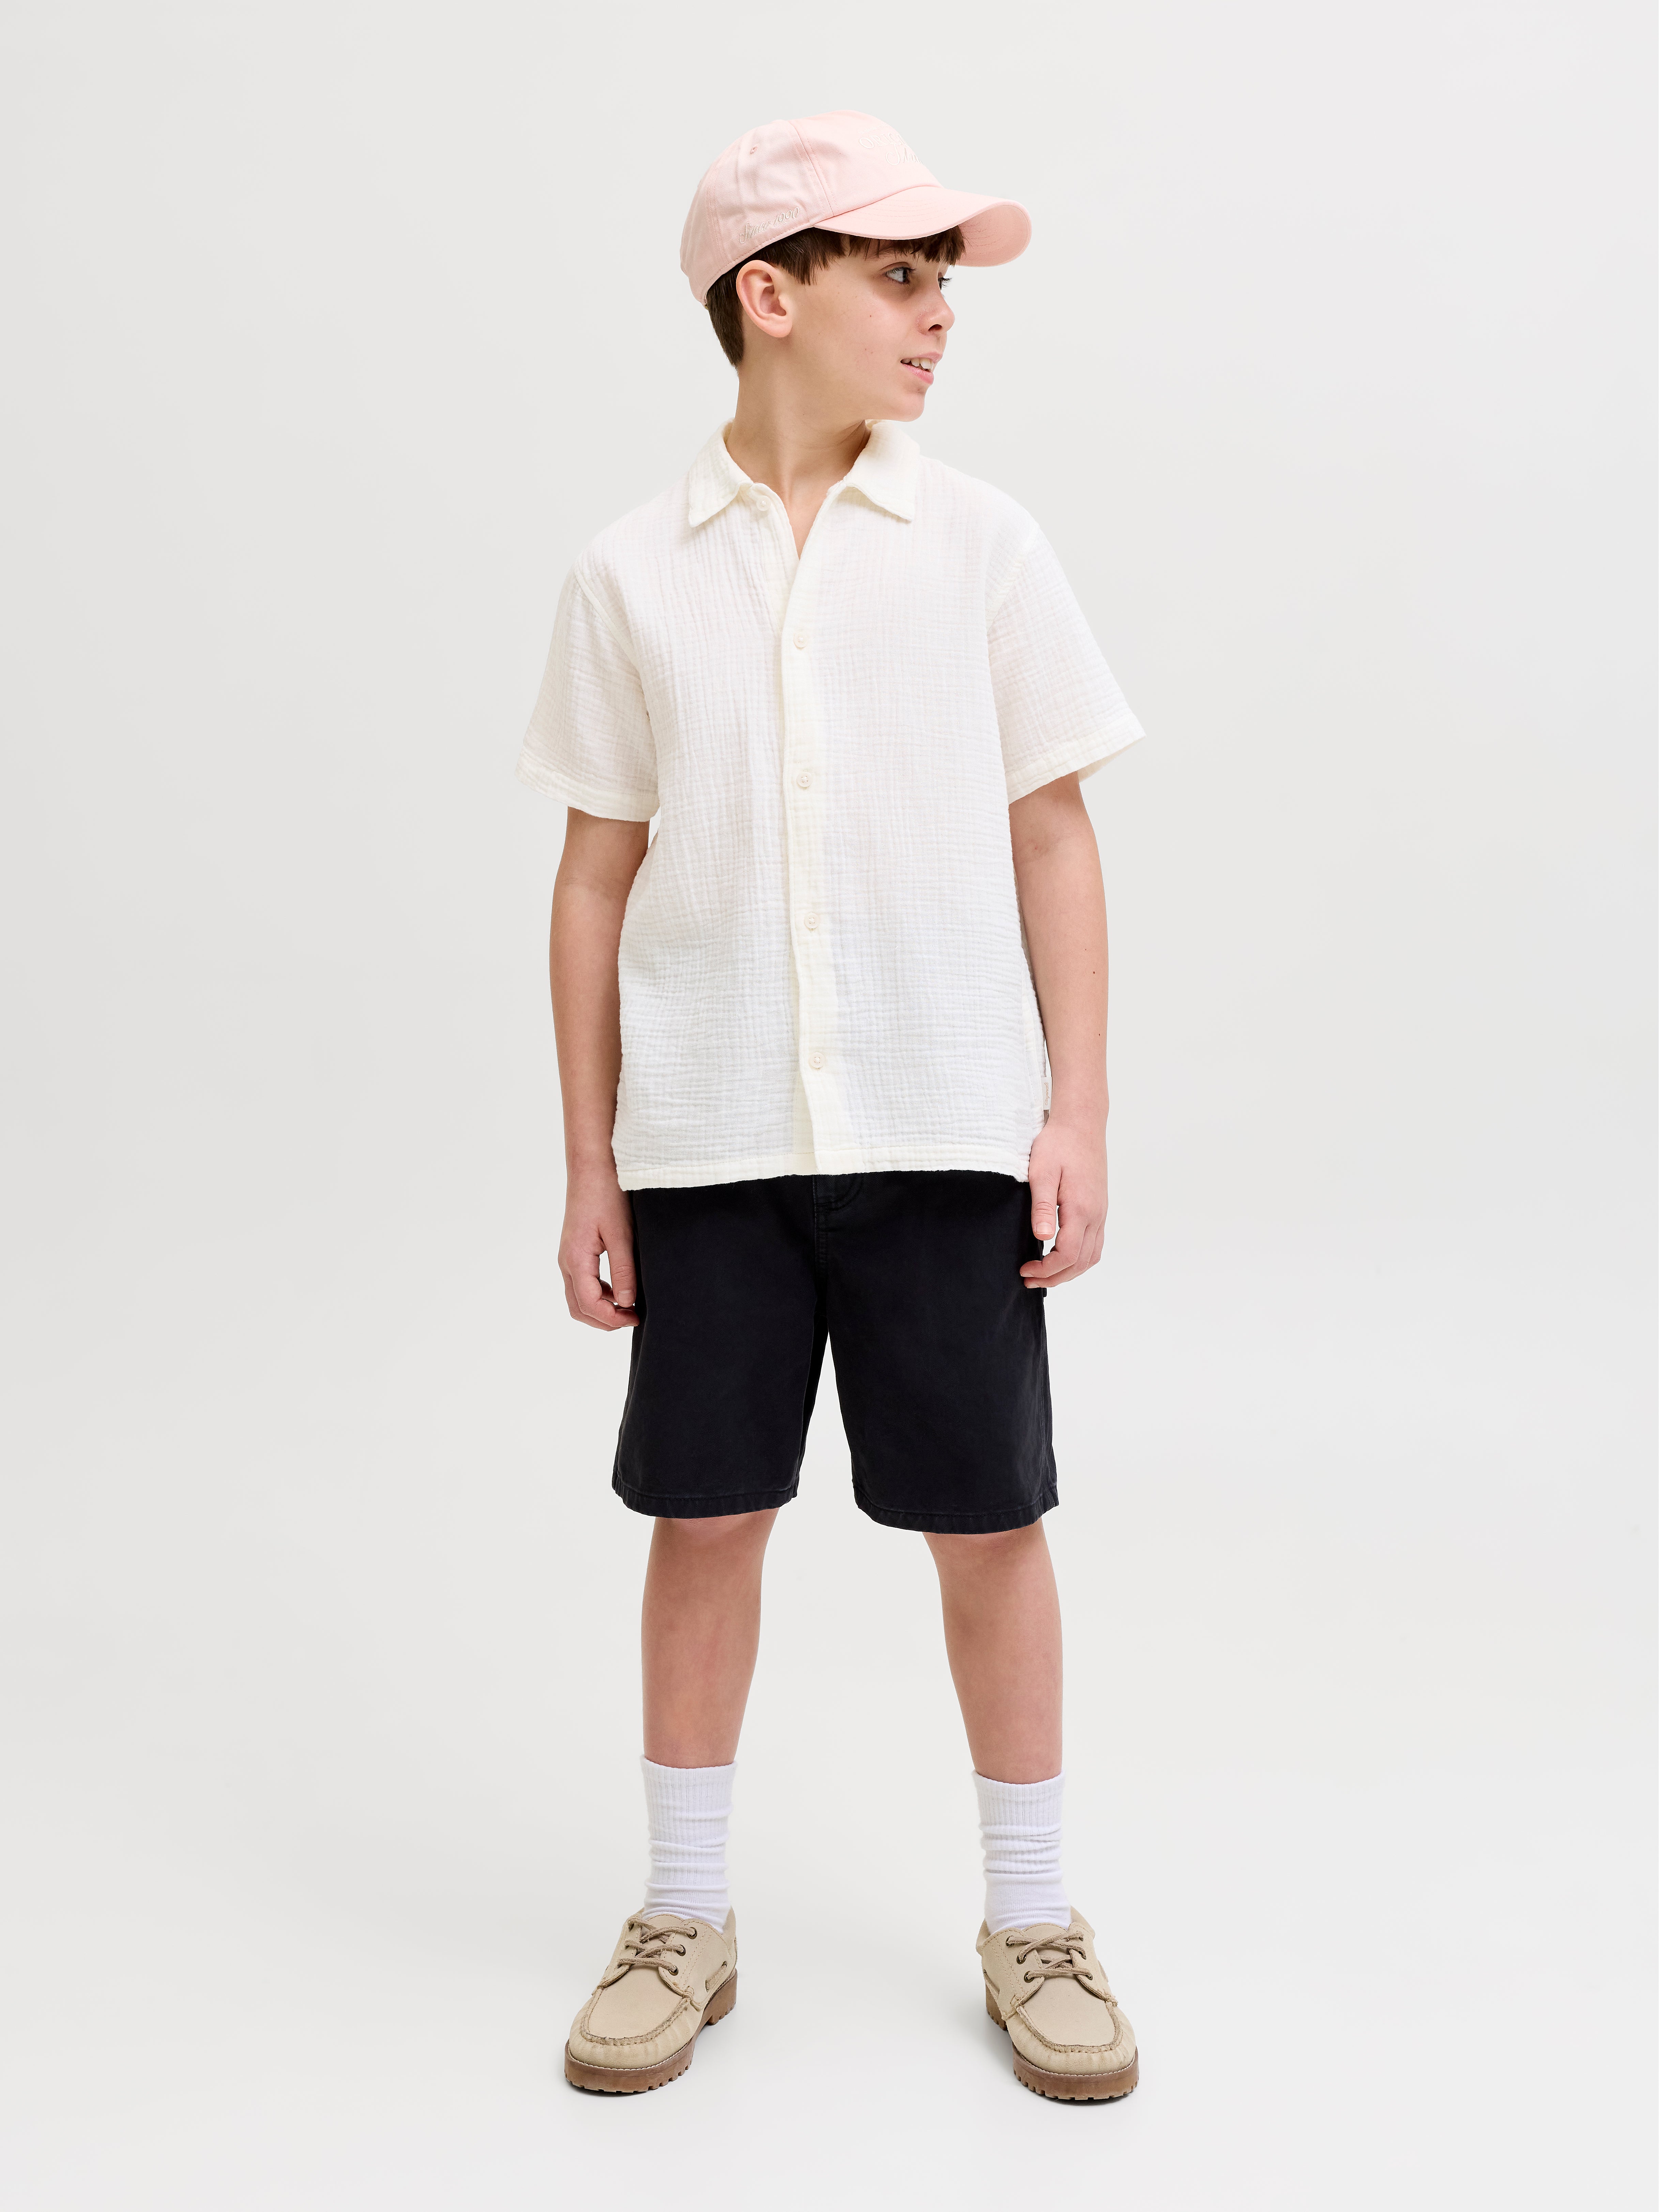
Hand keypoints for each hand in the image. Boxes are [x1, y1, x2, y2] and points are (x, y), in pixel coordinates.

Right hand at [559, 1159, 639, 1329]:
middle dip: (604, 1321)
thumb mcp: (621, 1233)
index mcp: (576, 1259)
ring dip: (601, 1309)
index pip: (589, 1304)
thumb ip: (623, 1270)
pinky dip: (599, 1294)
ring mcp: (568, 1256)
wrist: (591, 1166)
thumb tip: (627, 1303)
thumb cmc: (606, 1194)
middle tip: (633, 1319)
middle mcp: (566, 1261)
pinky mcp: (574, 1250)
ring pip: (578, 1297)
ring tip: (629, 1307)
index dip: (612, 1319)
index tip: (636, 1318)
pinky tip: (620, 1289)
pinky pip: (581, 1283)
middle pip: (578, 1308)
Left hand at [1021, 1118, 1107, 1289]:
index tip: (1024, 1270)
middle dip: (1055, 1278)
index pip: (1067, 1255)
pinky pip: (1095, 1244)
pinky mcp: (1099, 1208)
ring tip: (1044, 1274)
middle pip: (1081, 1262)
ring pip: (1092, 1256)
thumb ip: (1042, 1206)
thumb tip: (1041, 1238)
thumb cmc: (1058, 1144)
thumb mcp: (1042, 1172)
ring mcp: (1101, 1212)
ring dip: (1069, 1271)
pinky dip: (1080, 1258)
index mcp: (1081, 1209)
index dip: (1045, 1270)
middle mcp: (1096, 1215)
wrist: (1081, 1124)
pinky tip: (1061, 1256)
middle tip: (1029, 1280)